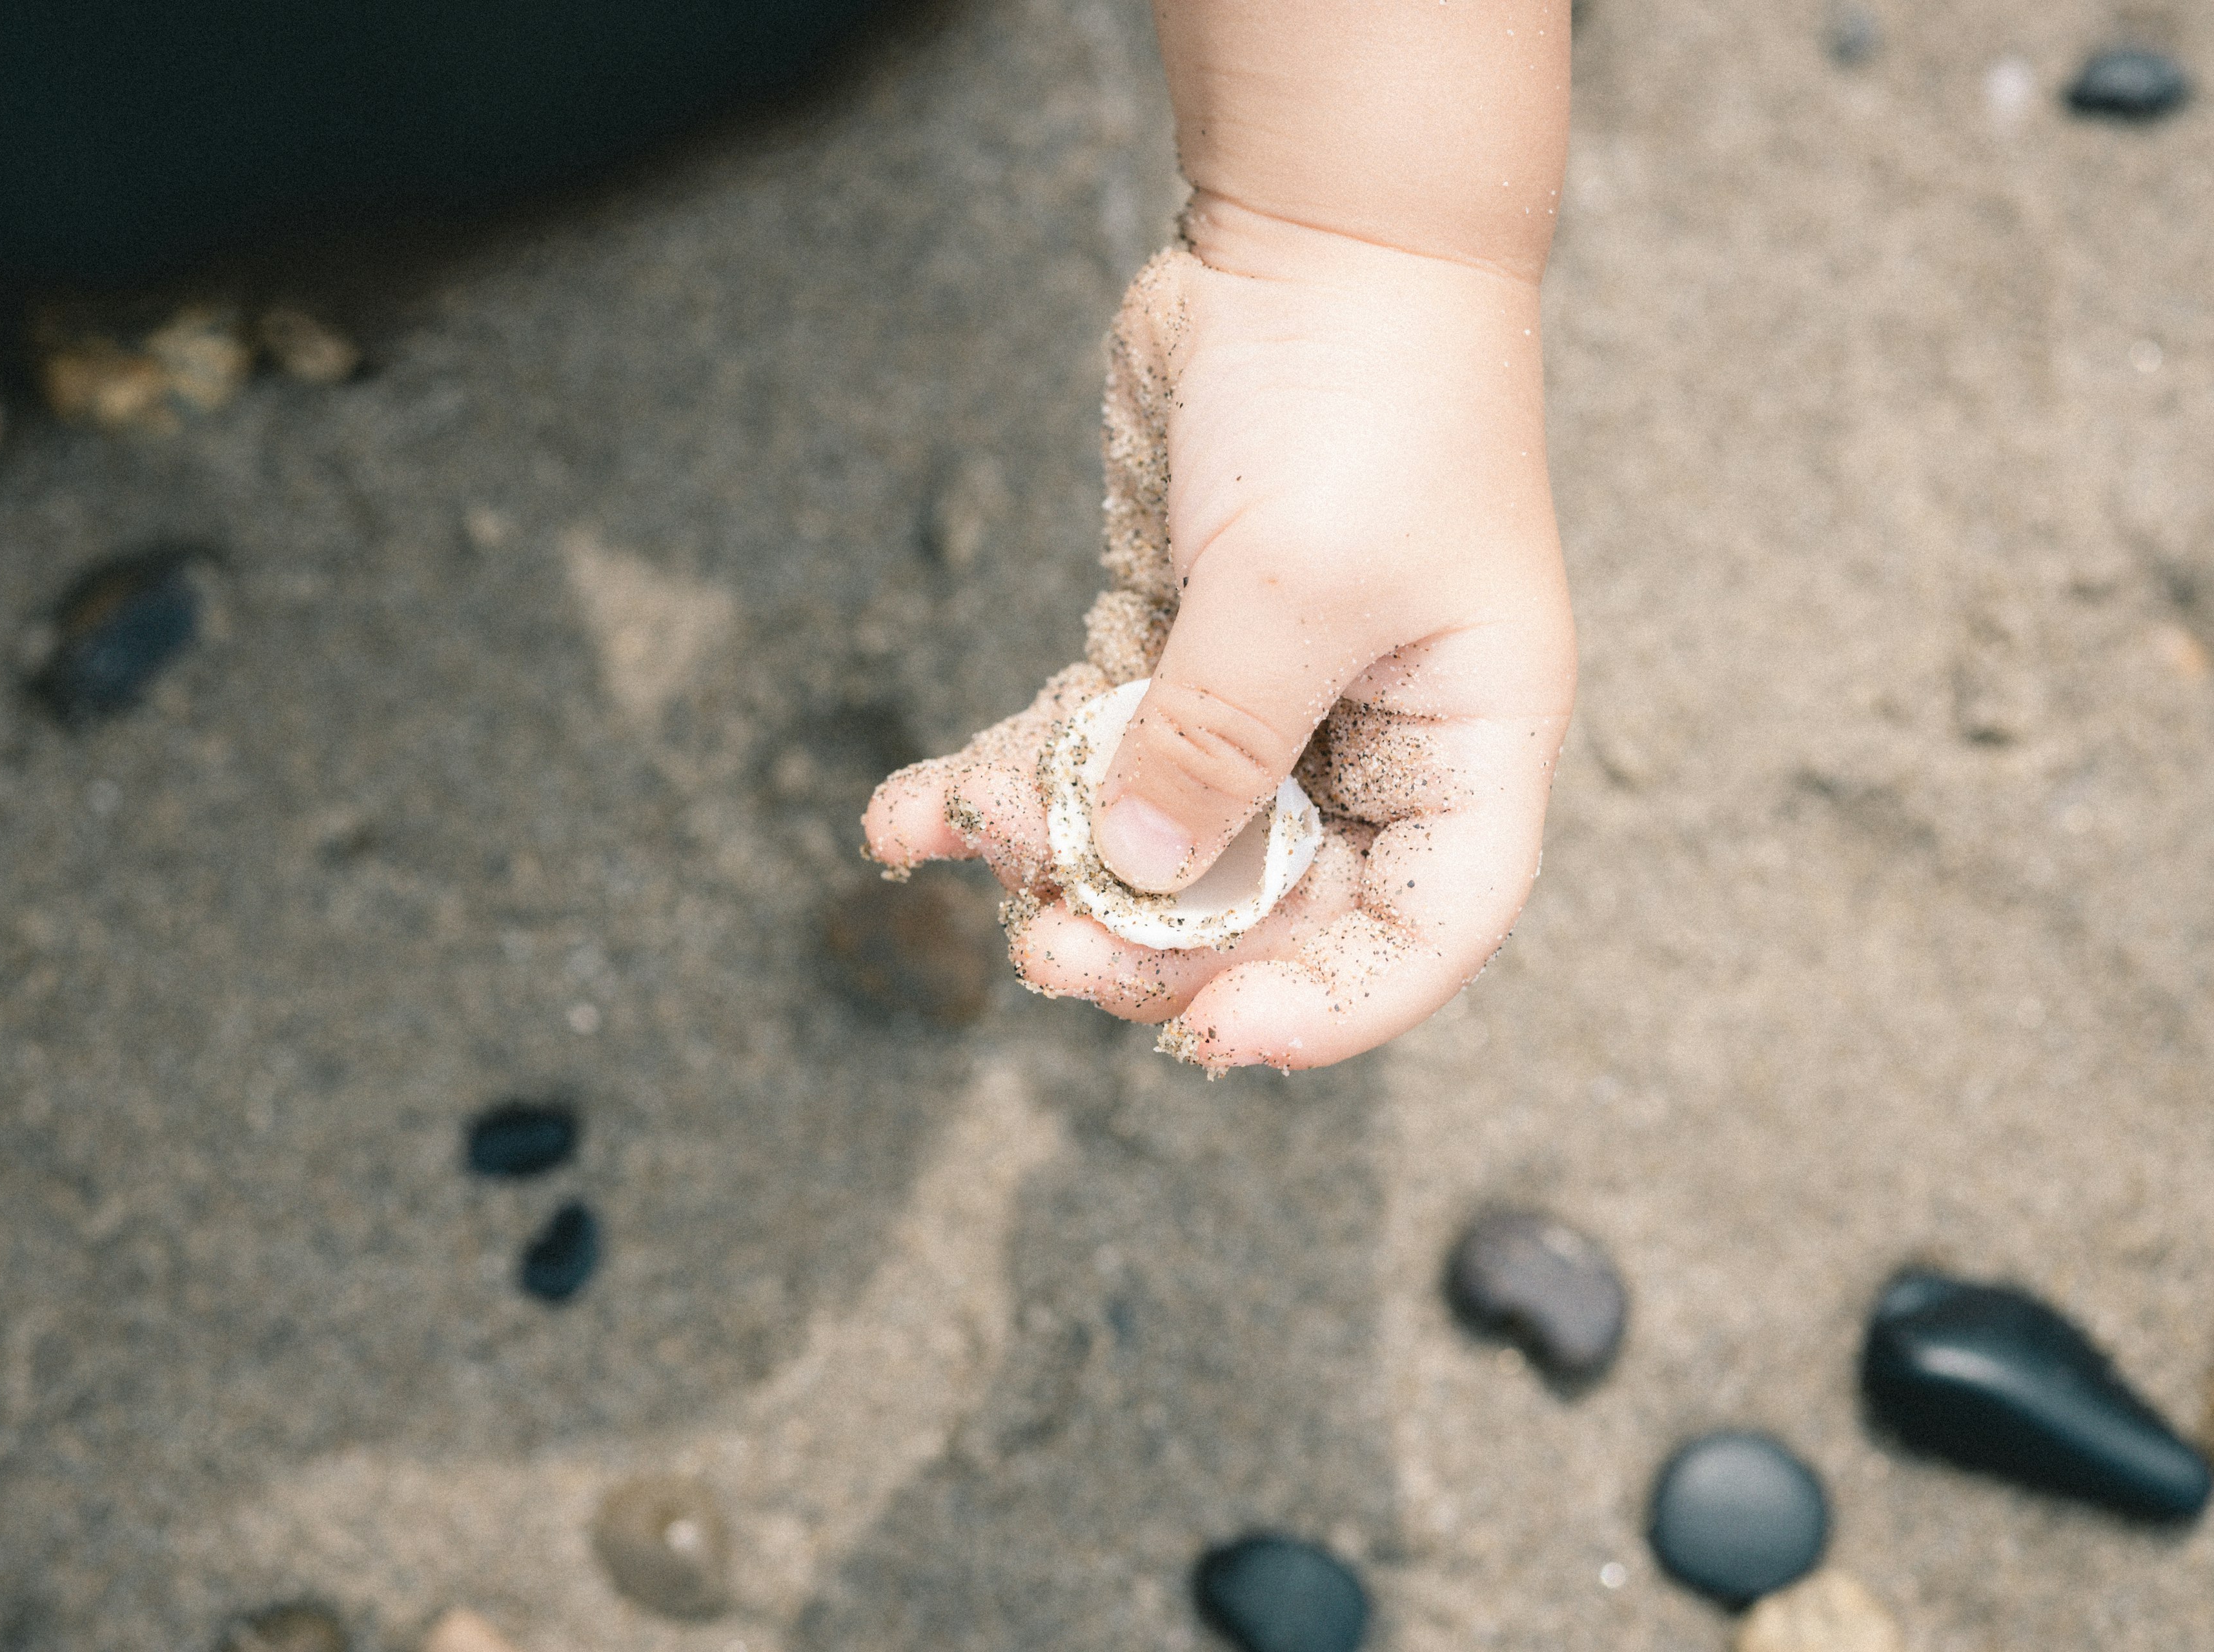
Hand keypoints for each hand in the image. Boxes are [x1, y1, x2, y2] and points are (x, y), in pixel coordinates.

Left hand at [865, 214, 1573, 1072]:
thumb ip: (1218, 740)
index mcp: (1466, 743)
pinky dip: (1005, 782)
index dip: (1333, 1007)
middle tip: (1049, 954)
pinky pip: (1087, 750)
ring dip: (1059, 863)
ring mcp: (1265, 701)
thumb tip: (1144, 876)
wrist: (1310, 236)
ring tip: (963, 845)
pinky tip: (903, 819)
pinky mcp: (1170, 651)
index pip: (1424, 930)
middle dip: (1155, 942)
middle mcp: (1372, 743)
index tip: (1214, 1037)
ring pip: (1159, 840)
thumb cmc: (1362, 397)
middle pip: (1271, 905)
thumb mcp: (1296, 582)